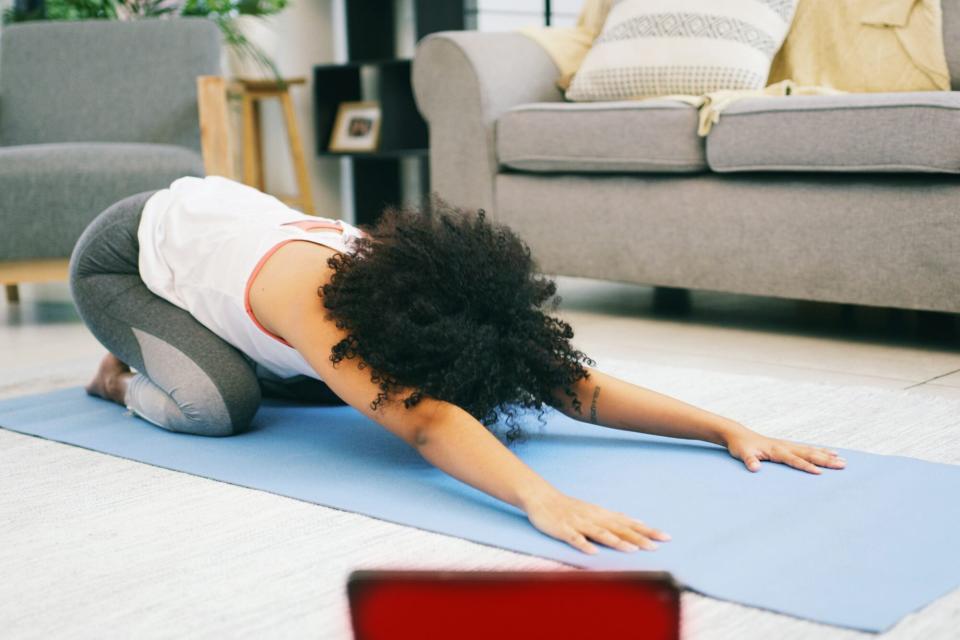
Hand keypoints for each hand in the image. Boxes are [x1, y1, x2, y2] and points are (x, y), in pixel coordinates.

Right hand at [522, 489, 670, 554]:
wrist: (541, 498)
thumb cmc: (569, 507)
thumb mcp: (594, 510)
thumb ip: (613, 518)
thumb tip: (636, 522)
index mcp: (602, 515)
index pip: (629, 523)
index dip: (647, 530)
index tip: (666, 537)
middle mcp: (594, 518)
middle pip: (619, 529)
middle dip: (638, 537)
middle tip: (657, 546)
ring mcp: (579, 523)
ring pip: (600, 533)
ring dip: (616, 541)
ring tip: (632, 549)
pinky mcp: (563, 529)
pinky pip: (574, 538)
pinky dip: (584, 544)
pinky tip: (592, 552)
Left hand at [723, 426, 845, 473]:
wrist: (738, 435)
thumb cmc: (740, 446)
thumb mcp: (742, 453)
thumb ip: (750, 461)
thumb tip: (755, 468)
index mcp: (776, 450)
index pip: (794, 460)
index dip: (806, 466)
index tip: (819, 473)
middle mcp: (784, 446)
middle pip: (809, 454)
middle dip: (826, 460)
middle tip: (843, 465)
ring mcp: (787, 445)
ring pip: (811, 450)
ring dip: (826, 455)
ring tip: (842, 460)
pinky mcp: (787, 446)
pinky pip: (806, 449)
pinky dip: (819, 451)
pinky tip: (829, 453)